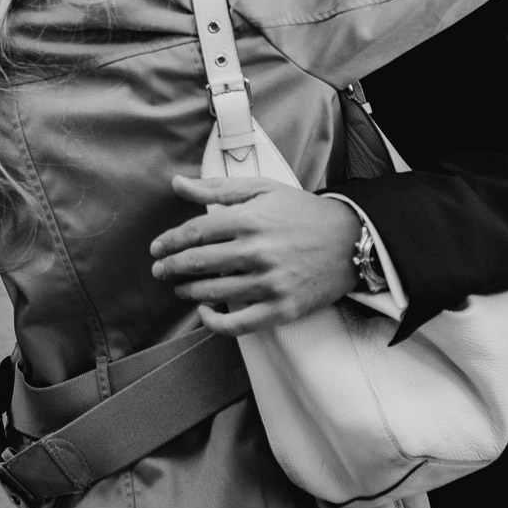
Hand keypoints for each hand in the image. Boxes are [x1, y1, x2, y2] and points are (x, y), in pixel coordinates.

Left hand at [148, 174, 359, 337]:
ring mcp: (268, 283)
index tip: (157, 248)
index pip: (194, 233)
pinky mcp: (280, 308)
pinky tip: (205, 313)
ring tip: (180, 288)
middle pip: (197, 263)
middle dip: (170, 267)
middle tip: (160, 270)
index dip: (169, 242)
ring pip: (212, 292)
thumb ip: (217, 188)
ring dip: (187, 291)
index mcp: (249, 220)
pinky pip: (237, 324)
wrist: (350, 240)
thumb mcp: (263, 189)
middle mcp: (255, 252)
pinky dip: (213, 322)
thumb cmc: (303, 212)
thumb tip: (177, 183)